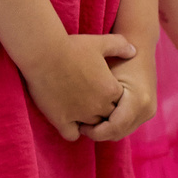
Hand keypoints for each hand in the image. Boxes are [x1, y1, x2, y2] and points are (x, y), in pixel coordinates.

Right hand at [20, 33, 134, 140]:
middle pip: (107, 117)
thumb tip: (133, 50)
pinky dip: (71, 130)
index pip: (120, 103)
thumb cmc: (71, 47)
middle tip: (89, 99)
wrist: (44, 53)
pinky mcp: (61, 120)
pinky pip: (72, 135)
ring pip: (91, 127)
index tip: (101, 89)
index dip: (111, 97)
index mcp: (111, 89)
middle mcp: (99, 105)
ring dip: (87, 121)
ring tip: (77, 109)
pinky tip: (66, 119)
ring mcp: (80, 115)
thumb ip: (119, 46)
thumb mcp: (100, 42)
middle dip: (102, 111)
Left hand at [87, 52, 156, 141]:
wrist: (140, 46)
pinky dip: (113, 125)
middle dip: (99, 133)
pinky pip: (127, 125)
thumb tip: (77, 119)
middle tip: (80, 127)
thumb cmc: (116, 56)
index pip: (114, 128)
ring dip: (105, 130)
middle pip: (118, 133)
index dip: (95, 131)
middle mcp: (147, 109)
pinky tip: (98, 117)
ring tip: (88, 123)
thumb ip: (95, 96)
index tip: (79, 126)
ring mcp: (149, 111)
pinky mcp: (147, 111)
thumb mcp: (104, 74)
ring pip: (122, 131)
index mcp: (138, 100)